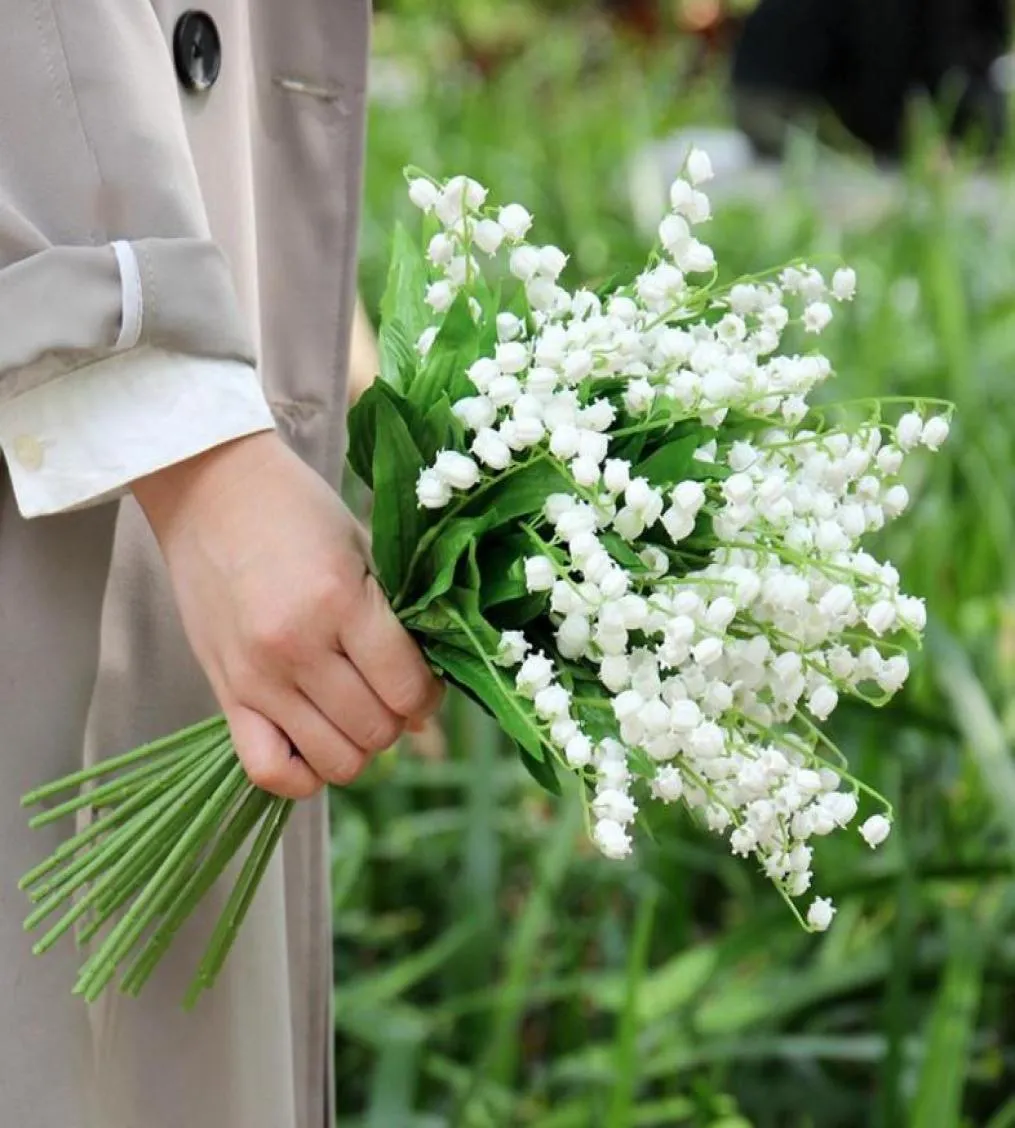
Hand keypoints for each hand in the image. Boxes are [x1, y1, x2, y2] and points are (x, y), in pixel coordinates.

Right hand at [131, 431, 441, 798]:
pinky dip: (303, 774)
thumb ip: (398, 623)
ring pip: (335, 761)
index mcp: (340, 602)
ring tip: (355, 711)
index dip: (429, 694)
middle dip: (398, 719)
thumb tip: (423, 705)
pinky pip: (269, 771)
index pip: (408, 689)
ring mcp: (256, 677)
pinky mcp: (224, 694)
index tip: (424, 679)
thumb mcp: (364, 551)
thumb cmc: (298, 511)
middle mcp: (296, 648)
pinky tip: (315, 740)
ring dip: (358, 746)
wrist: (211, 488)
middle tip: (389, 690)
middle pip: (375, 731)